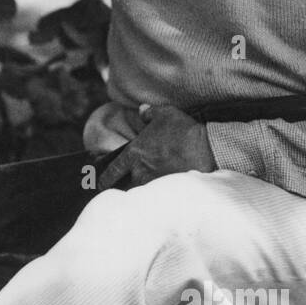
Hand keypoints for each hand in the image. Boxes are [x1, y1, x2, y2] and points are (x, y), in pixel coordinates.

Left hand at [97, 103, 215, 189]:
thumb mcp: (165, 114)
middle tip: (127, 186)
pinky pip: (158, 194)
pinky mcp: (169, 189)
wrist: (206, 148)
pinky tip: (164, 194)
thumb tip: (142, 110)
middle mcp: (141, 170)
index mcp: (134, 153)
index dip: (104, 179)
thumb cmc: (183, 130)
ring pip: (143, 190)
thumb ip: (150, 113)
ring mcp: (155, 181)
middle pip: (128, 184)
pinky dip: (159, 193)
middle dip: (127, 185)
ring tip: (149, 187)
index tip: (99, 185)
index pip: (113, 171)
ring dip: (144, 188)